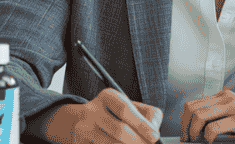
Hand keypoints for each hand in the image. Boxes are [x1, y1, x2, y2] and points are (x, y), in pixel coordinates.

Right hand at [46, 88, 162, 143]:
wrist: (83, 122)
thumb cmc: (116, 115)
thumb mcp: (132, 108)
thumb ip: (149, 116)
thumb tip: (153, 134)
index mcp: (107, 96)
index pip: (125, 109)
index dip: (142, 124)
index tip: (154, 137)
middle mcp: (92, 110)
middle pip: (119, 130)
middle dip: (138, 141)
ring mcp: (83, 128)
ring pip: (110, 143)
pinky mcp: (80, 142)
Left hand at [180, 90, 234, 143]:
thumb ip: (220, 113)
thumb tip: (198, 126)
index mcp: (225, 95)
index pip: (195, 103)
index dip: (185, 119)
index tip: (184, 132)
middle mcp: (228, 97)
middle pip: (193, 108)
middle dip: (184, 126)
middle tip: (187, 138)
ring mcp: (234, 107)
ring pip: (199, 116)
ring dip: (192, 131)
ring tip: (196, 140)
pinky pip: (213, 128)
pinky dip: (207, 137)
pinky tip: (210, 141)